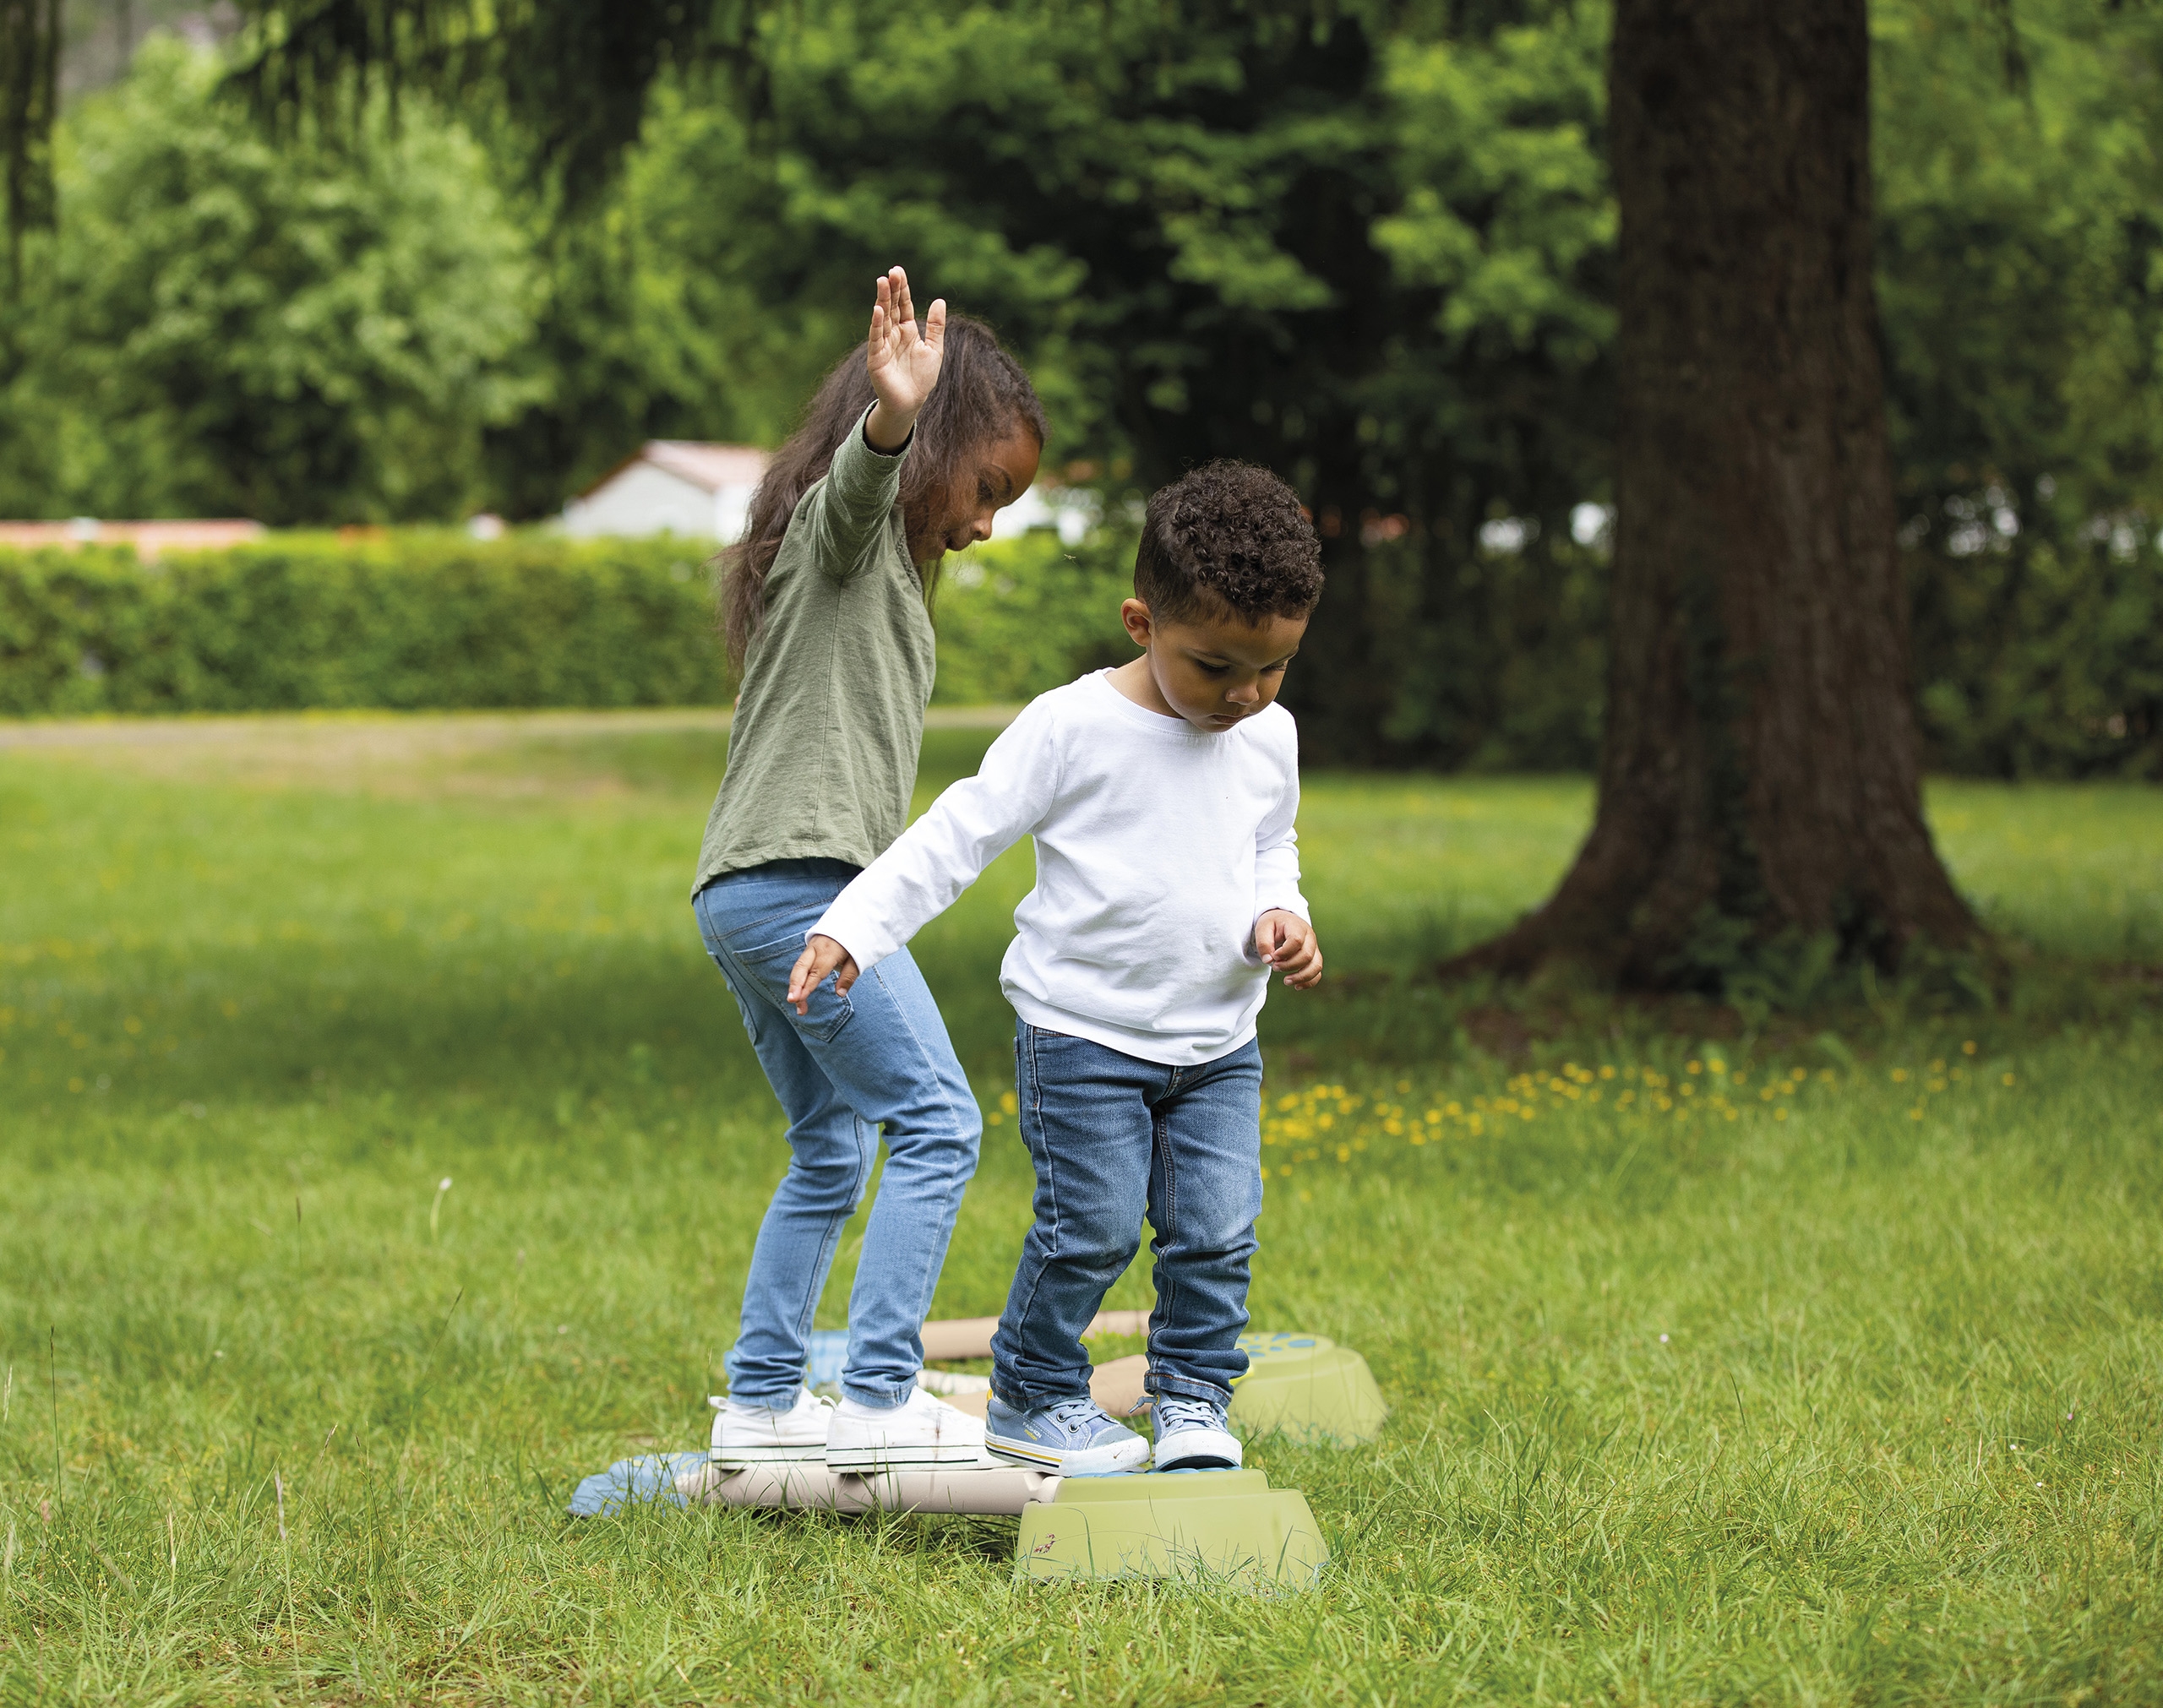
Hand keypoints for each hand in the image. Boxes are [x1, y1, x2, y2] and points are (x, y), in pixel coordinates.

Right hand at [786, 934, 860, 1013]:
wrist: (849, 921)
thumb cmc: (854, 942)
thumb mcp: (857, 959)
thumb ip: (848, 976)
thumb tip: (840, 994)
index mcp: (829, 951)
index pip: (816, 971)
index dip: (807, 986)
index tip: (800, 999)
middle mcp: (816, 948)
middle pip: (801, 968)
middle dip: (794, 985)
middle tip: (792, 1001)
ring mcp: (810, 948)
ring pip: (798, 967)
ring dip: (794, 985)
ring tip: (795, 1002)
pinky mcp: (809, 949)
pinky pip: (800, 965)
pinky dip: (797, 978)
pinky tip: (797, 992)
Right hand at [864, 266, 945, 449]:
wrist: (911, 402)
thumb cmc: (922, 378)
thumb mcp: (935, 349)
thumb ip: (937, 326)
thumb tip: (940, 300)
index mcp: (907, 330)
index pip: (903, 304)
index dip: (902, 288)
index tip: (898, 271)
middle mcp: (893, 334)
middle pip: (891, 307)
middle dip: (891, 289)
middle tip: (891, 272)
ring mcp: (883, 344)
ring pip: (882, 318)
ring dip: (882, 300)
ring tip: (882, 282)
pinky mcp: (876, 357)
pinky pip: (876, 337)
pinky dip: (876, 324)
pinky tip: (877, 309)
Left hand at [1255, 910, 1321, 988]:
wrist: (1283, 921)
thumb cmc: (1273, 924)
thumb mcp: (1263, 928)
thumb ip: (1264, 943)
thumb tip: (1268, 961)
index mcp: (1297, 926)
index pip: (1296, 940)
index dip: (1284, 952)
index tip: (1273, 956)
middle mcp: (1310, 937)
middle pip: (1306, 955)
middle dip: (1289, 965)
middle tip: (1274, 967)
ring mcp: (1314, 948)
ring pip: (1316, 966)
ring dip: (1301, 977)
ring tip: (1286, 981)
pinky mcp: (1314, 958)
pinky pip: (1317, 972)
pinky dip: (1309, 982)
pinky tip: (1296, 986)